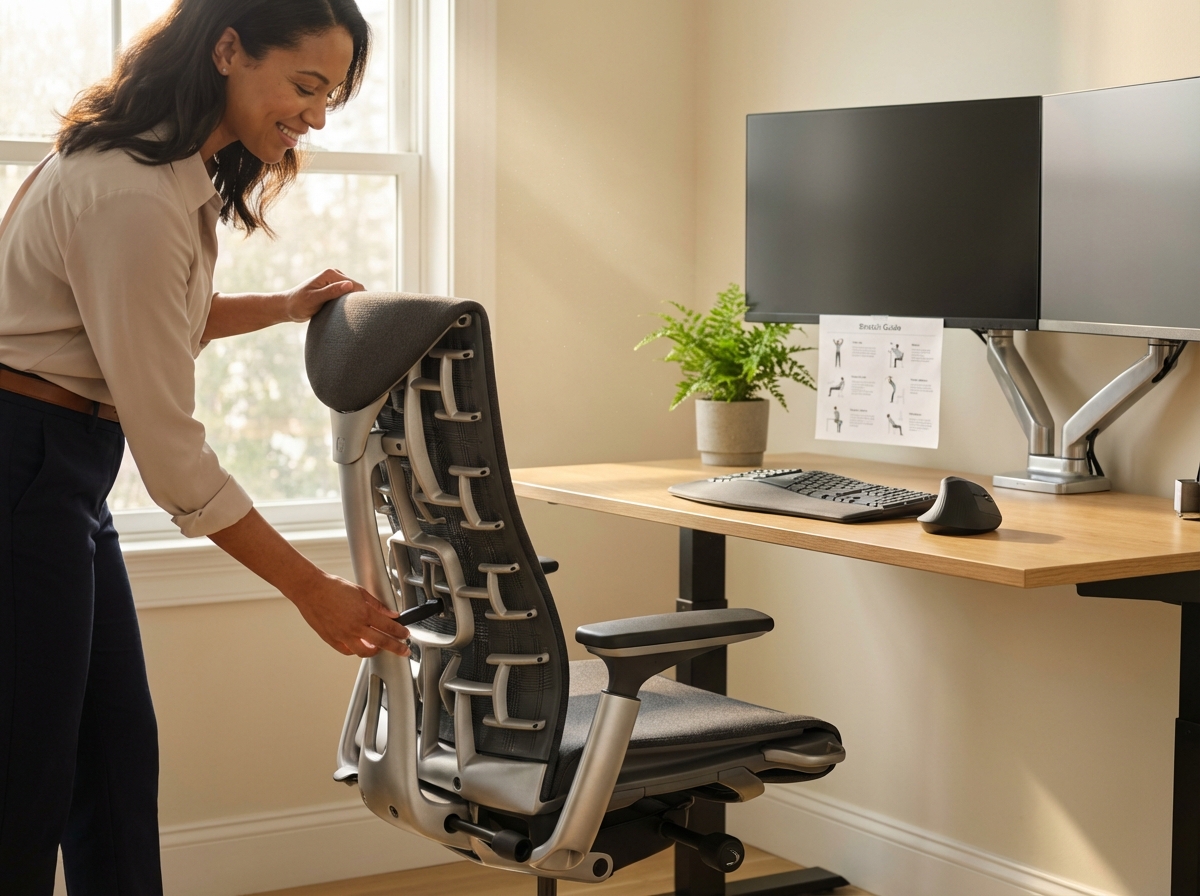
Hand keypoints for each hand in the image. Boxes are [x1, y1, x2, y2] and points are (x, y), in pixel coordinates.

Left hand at [282, 268, 365, 322]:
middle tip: (353, 316)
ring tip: (348, 315)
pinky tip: (344, 313)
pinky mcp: (335, 289)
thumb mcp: (314, 299)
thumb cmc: (298, 304)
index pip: (355, 285)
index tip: (357, 313)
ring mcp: (335, 282)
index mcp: (331, 274)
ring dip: (352, 303)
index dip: (359, 299)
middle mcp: (335, 275)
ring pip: (353, 293)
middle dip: (357, 301)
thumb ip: (331, 292)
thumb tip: (350, 285)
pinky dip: (348, 304)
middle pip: (356, 288)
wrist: (288, 307)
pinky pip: (348, 296)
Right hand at [288, 570, 410, 657]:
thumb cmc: (332, 587)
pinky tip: (359, 645)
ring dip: (375, 651)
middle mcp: (354, 626)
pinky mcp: (332, 639)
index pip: (389, 626)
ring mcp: (342, 635)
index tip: (405, 634)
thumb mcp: (360, 592)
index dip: (400, 632)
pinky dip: (355, 650)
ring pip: (364, 652)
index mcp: (364, 613)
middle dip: (396, 647)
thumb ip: (377, 605)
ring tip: (379, 648)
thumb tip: (391, 613)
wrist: (311, 590)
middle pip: (381, 642)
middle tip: (403, 650)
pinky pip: (347, 651)